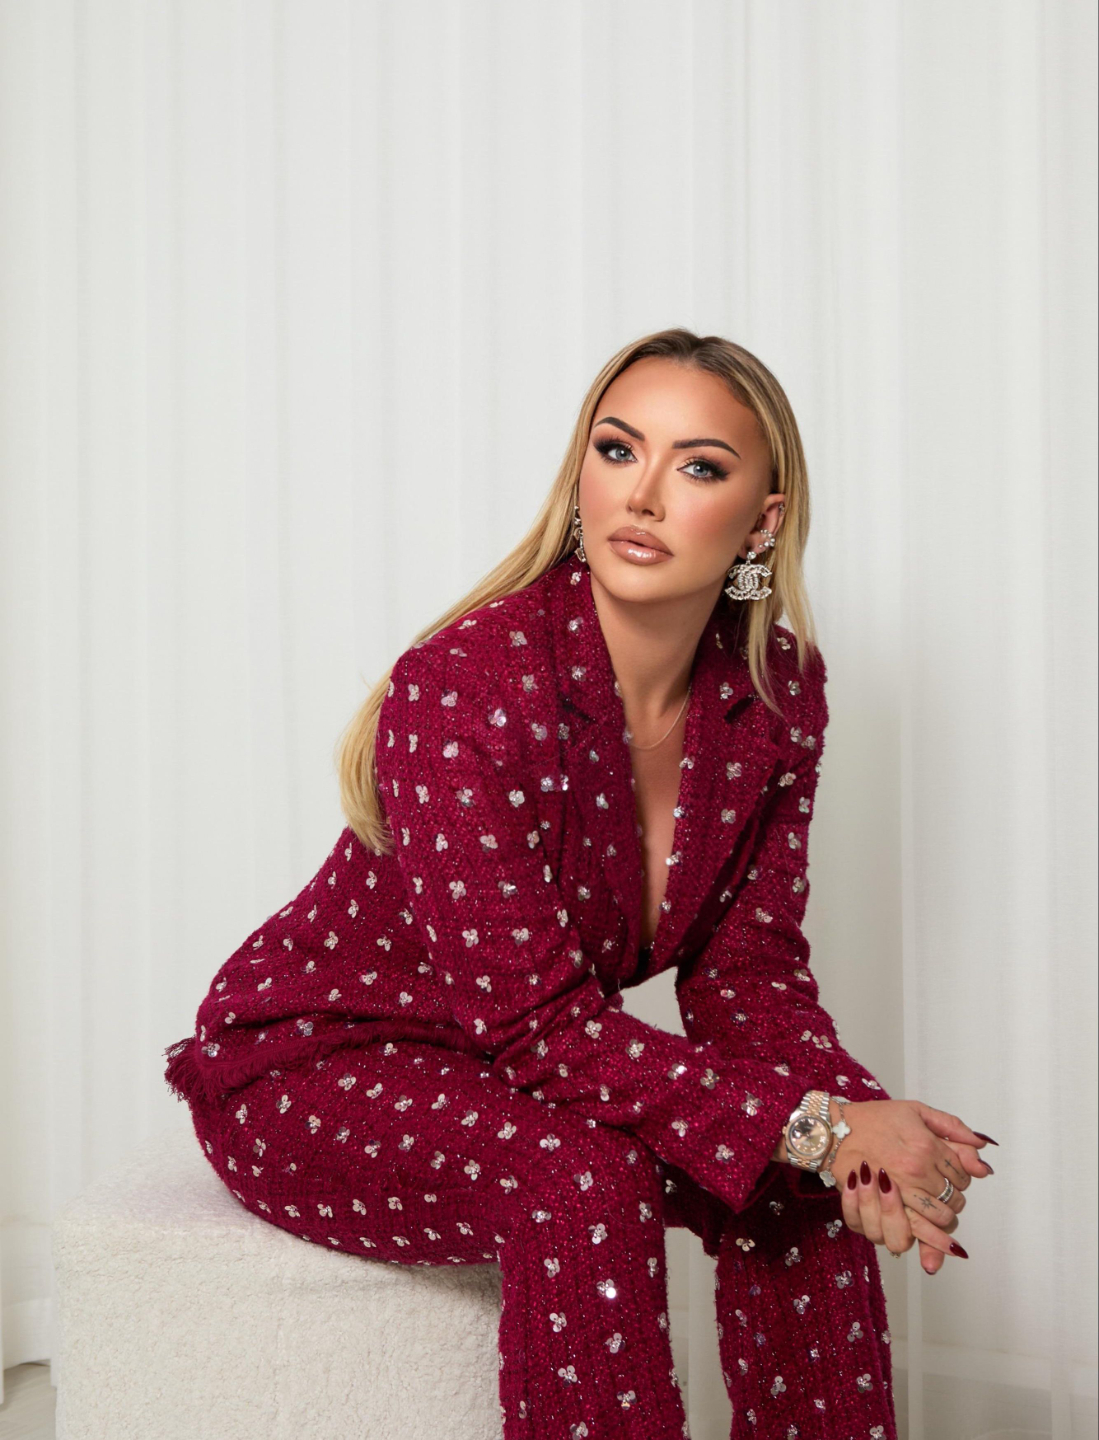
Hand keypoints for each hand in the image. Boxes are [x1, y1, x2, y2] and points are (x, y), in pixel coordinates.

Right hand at [829, 1100, 994, 1267]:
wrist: (835, 1130)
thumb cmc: (874, 1119)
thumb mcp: (916, 1111)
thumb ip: (952, 1127)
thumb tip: (982, 1148)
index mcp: (927, 1145)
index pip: (963, 1175)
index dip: (962, 1177)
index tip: (951, 1175)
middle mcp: (915, 1170)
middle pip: (954, 1200)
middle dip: (953, 1200)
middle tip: (941, 1194)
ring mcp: (898, 1191)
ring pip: (937, 1221)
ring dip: (942, 1222)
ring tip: (936, 1214)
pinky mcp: (880, 1208)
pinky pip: (910, 1234)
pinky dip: (926, 1241)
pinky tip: (933, 1241)